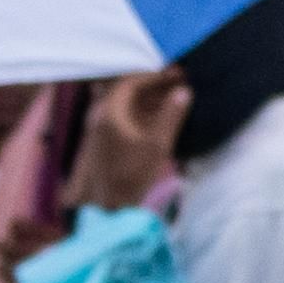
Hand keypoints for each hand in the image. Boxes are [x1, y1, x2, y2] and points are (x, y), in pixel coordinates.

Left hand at [67, 72, 187, 213]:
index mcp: (109, 113)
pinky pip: (124, 117)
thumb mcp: (157, 146)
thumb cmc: (132, 176)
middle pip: (127, 91)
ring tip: (175, 97)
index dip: (155, 76)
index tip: (177, 74)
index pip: (131, 82)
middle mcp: (100, 116)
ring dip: (150, 99)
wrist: (109, 208)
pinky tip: (160, 117)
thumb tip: (184, 92)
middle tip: (179, 81)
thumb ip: (171, 116)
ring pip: (126, 104)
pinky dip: (142, 112)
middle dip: (154, 85)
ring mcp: (100, 129)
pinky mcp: (103, 141)